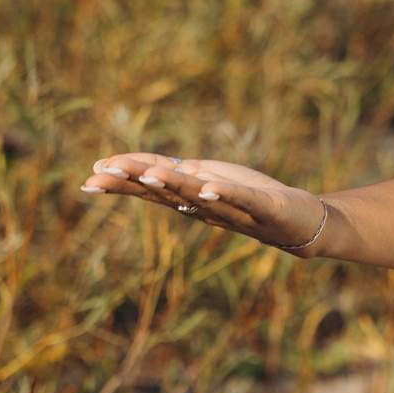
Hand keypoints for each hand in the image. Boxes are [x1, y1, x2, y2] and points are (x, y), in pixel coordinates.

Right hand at [79, 152, 332, 253]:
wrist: (303, 225)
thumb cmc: (255, 199)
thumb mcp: (212, 180)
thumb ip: (181, 176)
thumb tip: (143, 167)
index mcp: (192, 199)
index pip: (151, 187)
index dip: (123, 180)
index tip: (90, 175)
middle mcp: (207, 209)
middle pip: (165, 193)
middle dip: (133, 182)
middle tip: (100, 176)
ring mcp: (235, 210)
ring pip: (198, 197)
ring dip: (173, 186)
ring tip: (150, 175)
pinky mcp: (267, 209)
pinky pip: (243, 200)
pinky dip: (225, 193)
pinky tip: (208, 186)